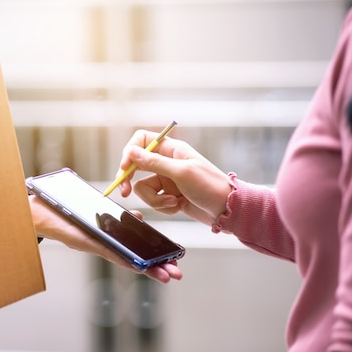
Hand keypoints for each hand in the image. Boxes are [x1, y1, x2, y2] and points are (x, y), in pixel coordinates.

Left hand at [29, 195, 182, 282]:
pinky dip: (127, 260)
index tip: (173, 261)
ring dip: (147, 269)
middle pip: (135, 260)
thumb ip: (118, 217)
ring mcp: (97, 246)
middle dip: (157, 267)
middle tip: (177, 274)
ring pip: (127, 260)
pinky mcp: (88, 244)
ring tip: (167, 275)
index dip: (154, 258)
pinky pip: (111, 253)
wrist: (37, 211)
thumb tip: (138, 218)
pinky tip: (142, 266)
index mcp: (108, 239)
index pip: (135, 251)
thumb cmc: (62, 211)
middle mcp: (104, 246)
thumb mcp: (98, 212)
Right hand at [116, 129, 231, 226]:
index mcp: (171, 149)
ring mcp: (167, 179)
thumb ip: (154, 162)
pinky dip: (163, 206)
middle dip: (130, 180)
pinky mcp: (168, 195)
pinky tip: (178, 206)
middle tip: (124, 193)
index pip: (141, 141)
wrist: (227, 210)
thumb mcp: (181, 173)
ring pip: (143, 187)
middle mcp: (167, 162)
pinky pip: (153, 200)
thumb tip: (131, 152)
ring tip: (173, 202)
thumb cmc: (210, 187)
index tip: (124, 169)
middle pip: (136, 165)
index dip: (129, 152)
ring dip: (155, 199)